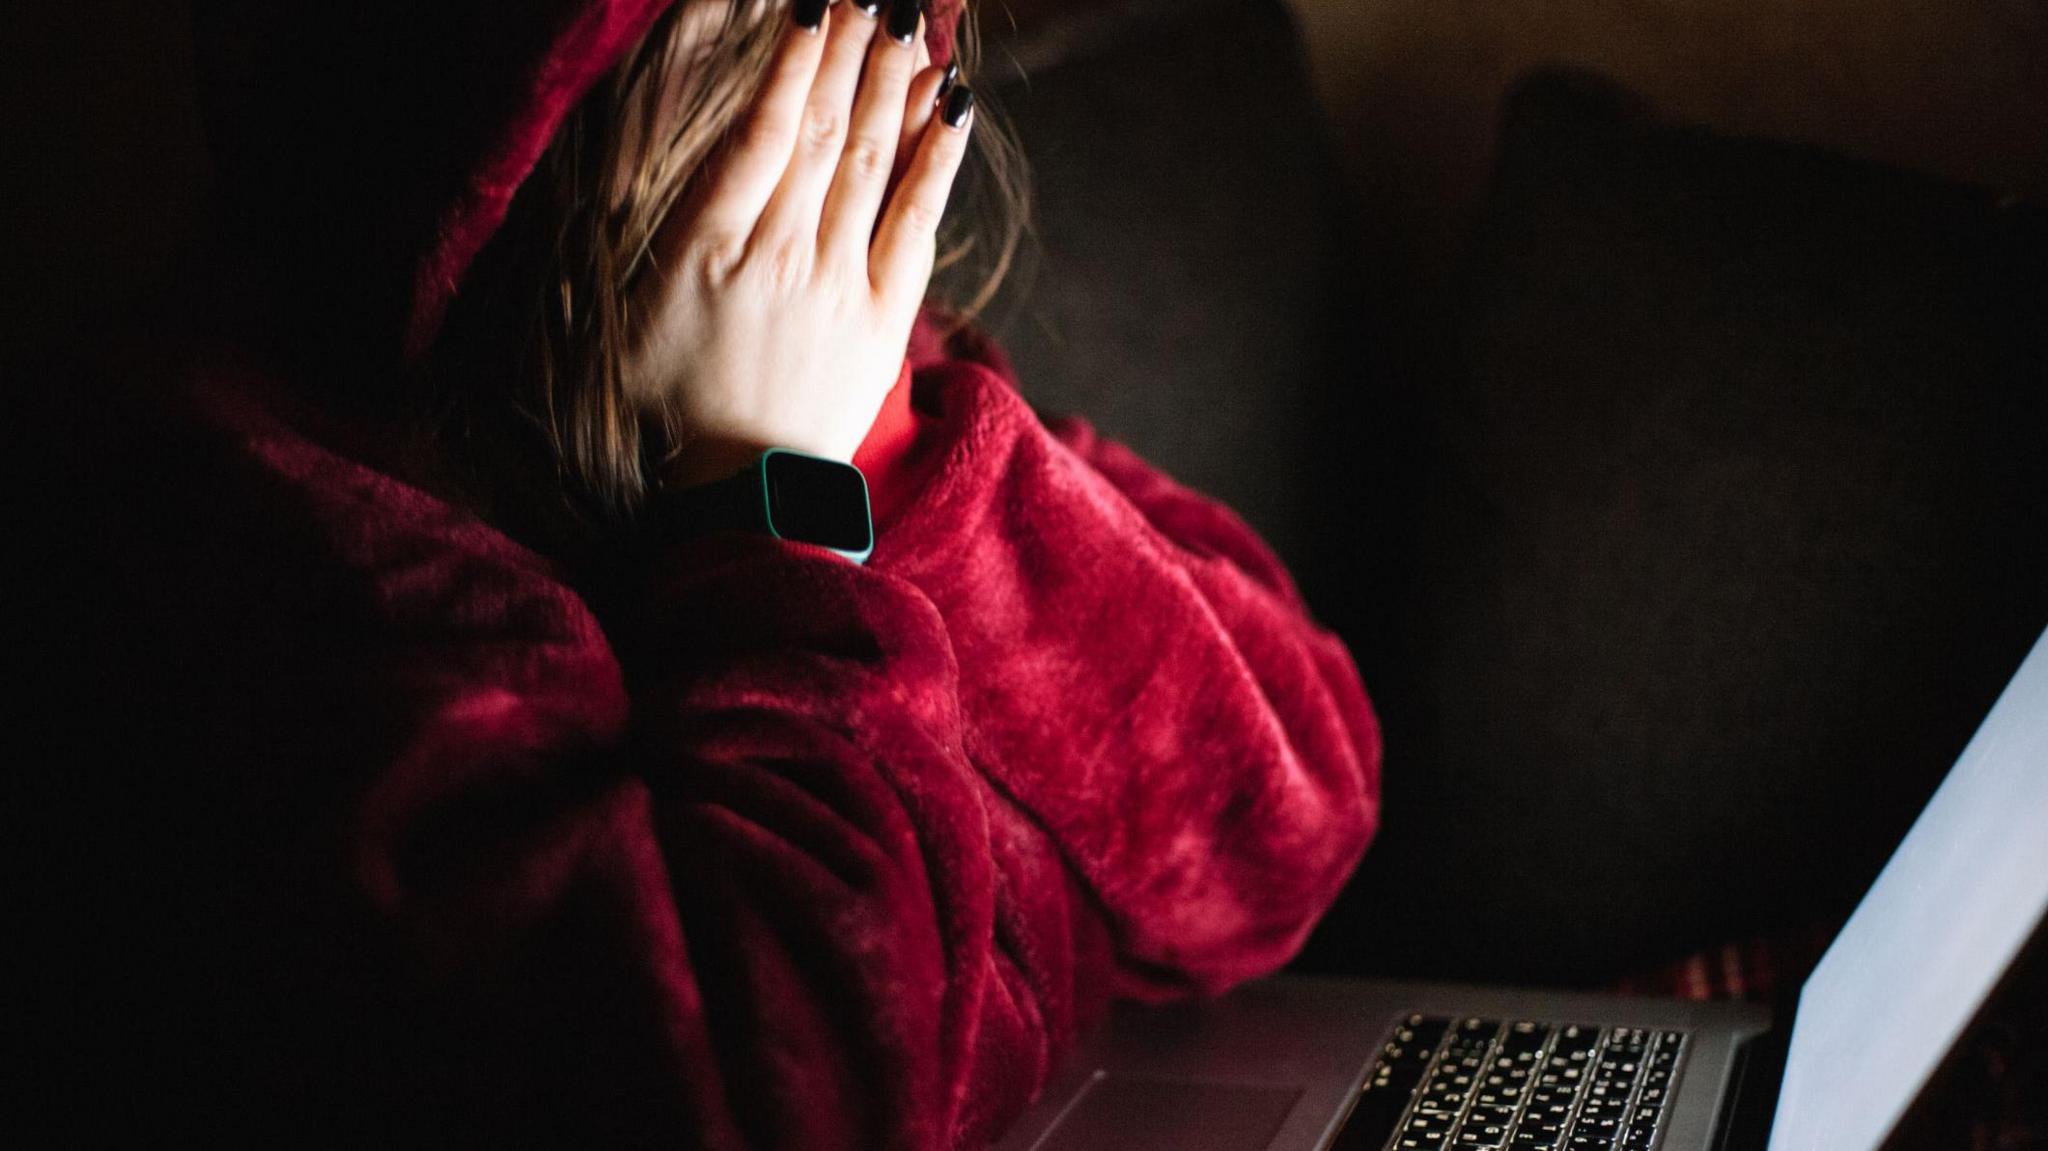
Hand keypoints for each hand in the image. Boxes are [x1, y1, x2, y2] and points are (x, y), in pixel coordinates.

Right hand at [625, 0, 974, 488]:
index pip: (761, 130)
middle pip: (824, 129)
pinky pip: (916, 223)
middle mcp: (779, 254)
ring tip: (910, 19)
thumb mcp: (631, 312)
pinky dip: (937, 161)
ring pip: (871, 162)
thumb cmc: (669, 404)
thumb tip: (694, 152)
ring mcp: (837, 285)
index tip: (810, 4)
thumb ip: (661, 227)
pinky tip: (953, 106)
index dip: (791, 60)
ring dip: (892, 83)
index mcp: (708, 247)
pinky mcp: (882, 319)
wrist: (738, 495)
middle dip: (851, 50)